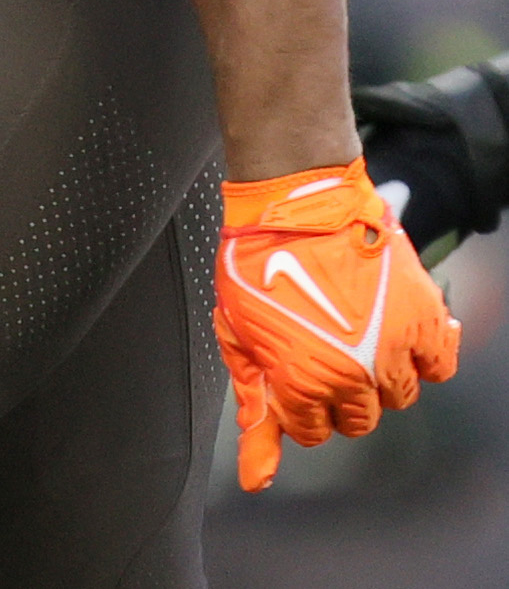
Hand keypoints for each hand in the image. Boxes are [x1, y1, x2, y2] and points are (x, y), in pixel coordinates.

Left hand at [214, 157, 460, 491]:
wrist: (295, 199)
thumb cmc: (256, 259)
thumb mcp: (239, 336)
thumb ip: (256, 409)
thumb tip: (258, 478)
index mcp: (304, 382)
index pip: (313, 432)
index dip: (299, 403)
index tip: (294, 372)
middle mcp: (354, 375)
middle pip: (358, 419)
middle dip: (337, 393)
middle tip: (323, 350)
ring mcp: (393, 347)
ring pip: (398, 396)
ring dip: (377, 374)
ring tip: (355, 332)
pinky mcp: (422, 316)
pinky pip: (440, 365)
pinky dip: (424, 356)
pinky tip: (397, 332)